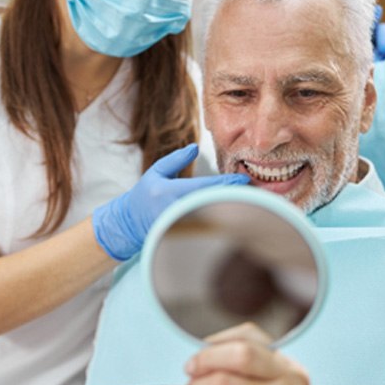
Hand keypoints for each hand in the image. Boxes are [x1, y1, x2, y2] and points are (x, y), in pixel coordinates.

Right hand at [92, 144, 249, 260]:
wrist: (129, 224)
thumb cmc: (144, 195)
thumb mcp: (156, 172)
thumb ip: (176, 159)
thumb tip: (195, 147)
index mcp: (170, 192)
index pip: (205, 187)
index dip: (227, 184)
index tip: (245, 180)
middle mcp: (176, 210)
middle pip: (214, 204)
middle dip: (235, 198)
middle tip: (255, 192)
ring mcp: (181, 226)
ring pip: (213, 217)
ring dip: (232, 210)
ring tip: (251, 203)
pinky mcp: (184, 237)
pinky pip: (207, 228)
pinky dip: (222, 221)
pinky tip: (235, 216)